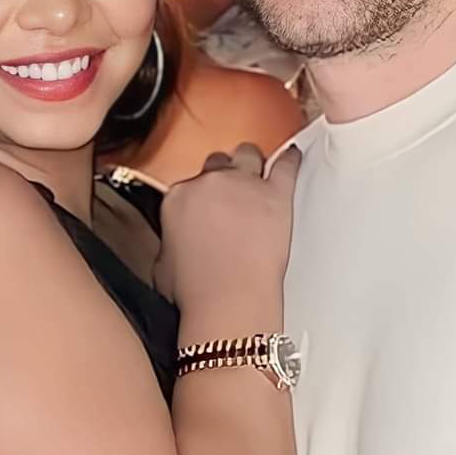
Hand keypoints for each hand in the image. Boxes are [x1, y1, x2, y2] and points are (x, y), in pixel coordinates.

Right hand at [155, 143, 299, 310]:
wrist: (228, 299)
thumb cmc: (197, 290)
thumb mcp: (163, 266)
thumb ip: (170, 243)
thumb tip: (176, 244)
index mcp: (178, 198)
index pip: (189, 183)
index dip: (200, 196)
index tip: (207, 206)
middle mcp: (209, 183)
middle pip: (218, 163)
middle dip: (224, 176)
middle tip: (231, 193)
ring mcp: (244, 184)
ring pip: (248, 155)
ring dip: (251, 162)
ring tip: (257, 170)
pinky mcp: (276, 194)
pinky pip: (286, 164)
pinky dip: (290, 159)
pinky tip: (292, 156)